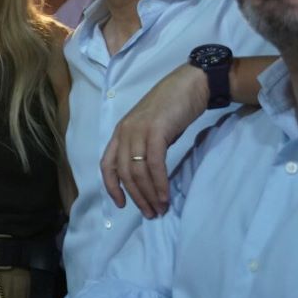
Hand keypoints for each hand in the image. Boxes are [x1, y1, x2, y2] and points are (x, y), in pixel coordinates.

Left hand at [100, 64, 207, 217]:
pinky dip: (158, 183)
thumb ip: (143, 148)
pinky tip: (165, 195)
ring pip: (137, 171)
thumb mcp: (150, 129)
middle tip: (150, 213)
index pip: (106, 164)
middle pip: (124, 173)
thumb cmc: (172, 107)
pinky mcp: (155, 131)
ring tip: (159, 208)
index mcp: (120, 132)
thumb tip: (146, 178)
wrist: (190, 84)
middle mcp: (125, 132)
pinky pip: (154, 164)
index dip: (112, 187)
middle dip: (136, 197)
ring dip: (148, 194)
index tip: (121, 205)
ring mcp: (138, 130)